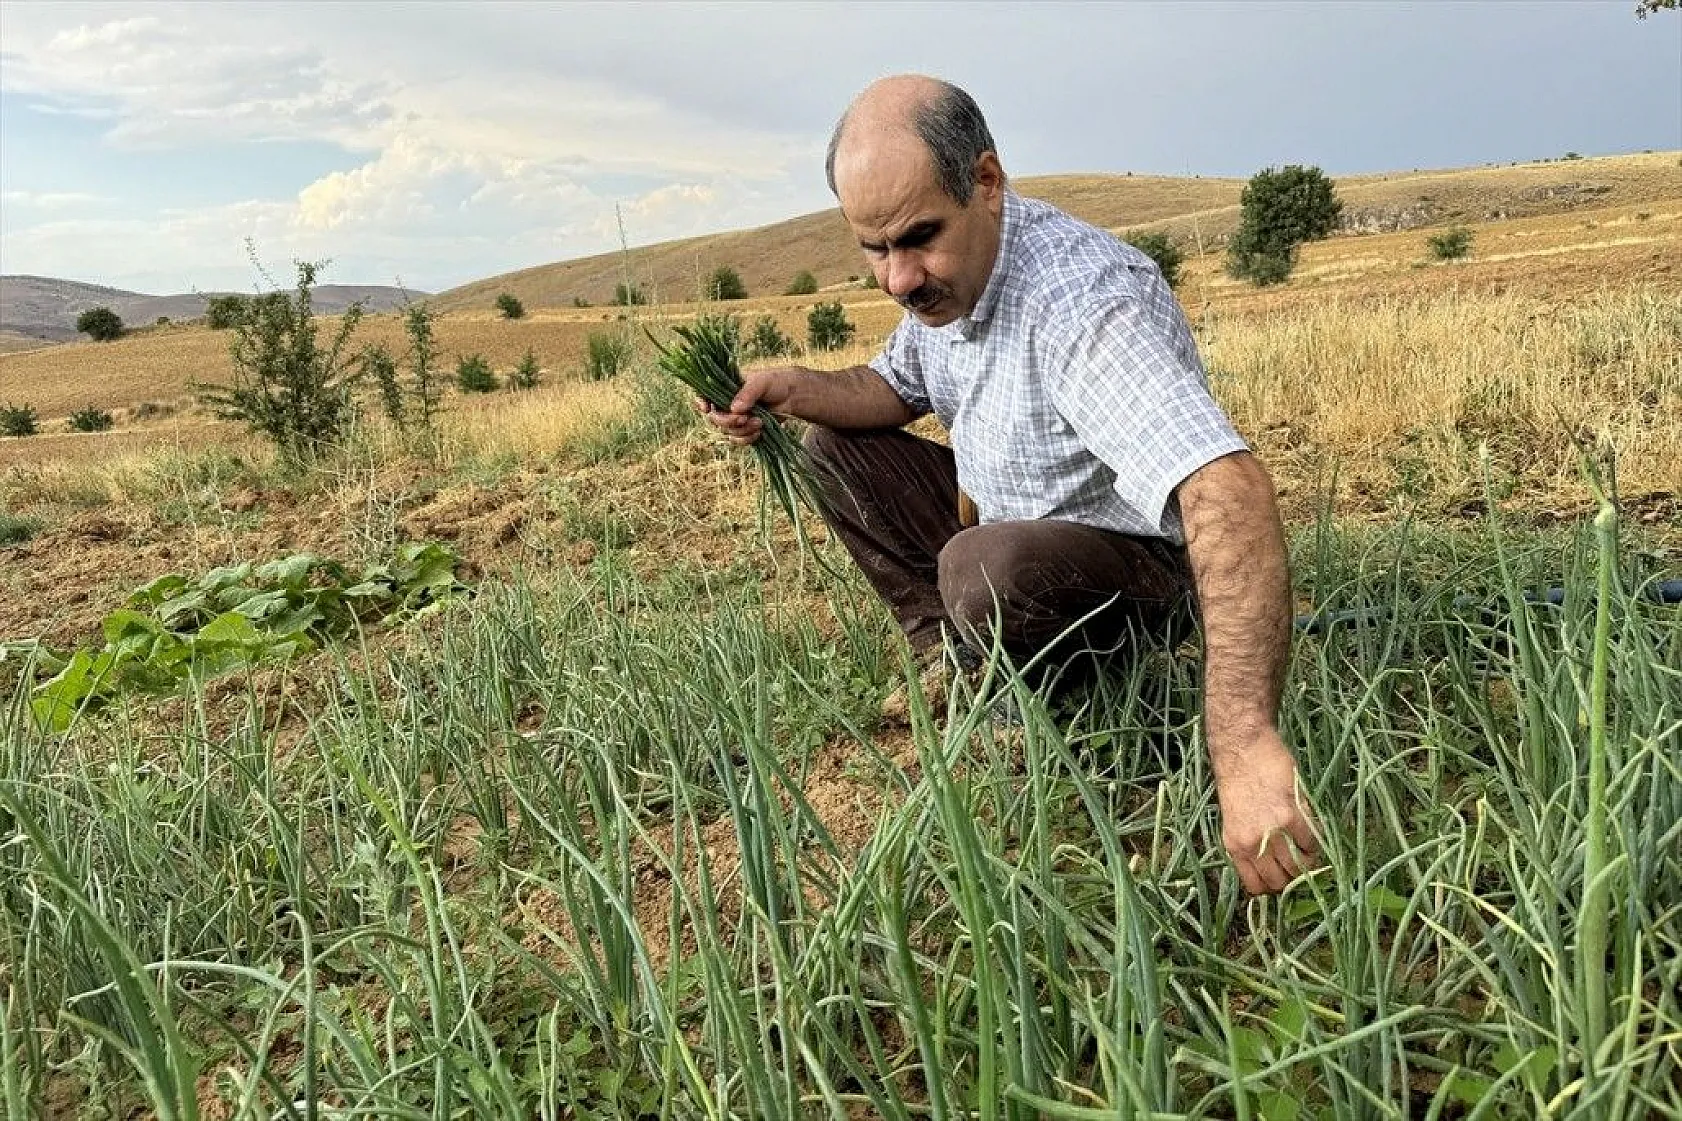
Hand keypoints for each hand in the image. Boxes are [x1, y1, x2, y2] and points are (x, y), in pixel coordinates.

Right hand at [697, 368, 795, 446]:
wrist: (792, 396)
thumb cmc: (775, 382)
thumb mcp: (761, 382)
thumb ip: (747, 393)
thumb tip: (734, 409)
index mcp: (725, 388)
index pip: (704, 394)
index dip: (700, 402)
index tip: (706, 408)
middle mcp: (726, 404)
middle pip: (714, 419)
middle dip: (728, 421)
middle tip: (744, 418)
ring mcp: (735, 418)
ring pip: (727, 431)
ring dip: (742, 430)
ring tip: (760, 422)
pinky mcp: (745, 430)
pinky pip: (738, 440)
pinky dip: (748, 438)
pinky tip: (760, 431)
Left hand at [1213, 730, 1321, 894]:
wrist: (1242, 749)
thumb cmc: (1239, 780)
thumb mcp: (1234, 818)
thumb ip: (1250, 843)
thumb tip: (1272, 865)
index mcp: (1233, 846)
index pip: (1256, 887)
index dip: (1274, 887)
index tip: (1283, 878)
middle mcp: (1251, 844)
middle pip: (1280, 882)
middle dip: (1293, 878)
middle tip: (1302, 864)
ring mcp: (1272, 832)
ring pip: (1298, 867)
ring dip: (1308, 862)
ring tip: (1309, 848)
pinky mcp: (1291, 816)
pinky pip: (1312, 843)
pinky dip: (1316, 842)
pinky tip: (1313, 831)